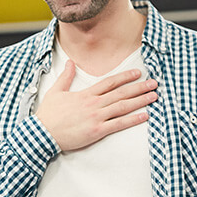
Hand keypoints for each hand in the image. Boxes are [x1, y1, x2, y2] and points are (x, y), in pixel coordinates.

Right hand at [35, 62, 157, 151]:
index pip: (109, 82)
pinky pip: (118, 124)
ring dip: (140, 101)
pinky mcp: (97, 131)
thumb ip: (65, 77)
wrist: (42, 133)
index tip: (137, 73)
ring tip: (153, 97)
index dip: (125, 77)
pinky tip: (144, 116)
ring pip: (123, 107)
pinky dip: (132, 120)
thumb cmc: (48, 115)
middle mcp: (94, 104)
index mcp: (85, 94)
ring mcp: (96, 117)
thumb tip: (70, 62)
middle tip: (154, 83)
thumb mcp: (56, 92)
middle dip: (139, 87)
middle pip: (121, 93)